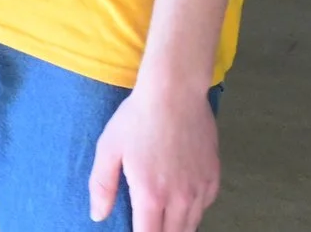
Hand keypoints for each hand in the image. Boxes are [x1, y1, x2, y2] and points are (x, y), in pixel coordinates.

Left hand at [89, 81, 219, 231]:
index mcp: (151, 195)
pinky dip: (193, 211)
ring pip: (192, 225)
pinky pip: (205, 207)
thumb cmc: (137, 118)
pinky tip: (181, 202)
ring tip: (163, 220)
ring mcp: (200, 189)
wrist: (174, 93)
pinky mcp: (213, 177)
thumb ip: (102, 186)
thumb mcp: (109, 148)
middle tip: (148, 224)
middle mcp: (180, 199)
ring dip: (177, 227)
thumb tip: (98, 216)